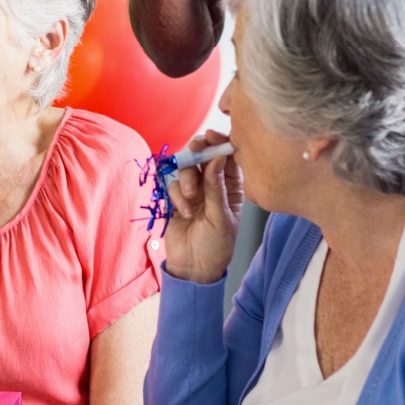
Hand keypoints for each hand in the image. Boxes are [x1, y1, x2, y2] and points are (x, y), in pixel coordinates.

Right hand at [164, 129, 241, 282]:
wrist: (193, 269)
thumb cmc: (216, 247)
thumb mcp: (221, 217)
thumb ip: (216, 187)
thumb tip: (217, 157)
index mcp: (232, 188)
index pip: (228, 157)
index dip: (221, 142)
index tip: (212, 136)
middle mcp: (213, 185)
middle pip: (204, 156)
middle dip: (198, 151)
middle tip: (195, 150)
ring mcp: (194, 191)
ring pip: (186, 168)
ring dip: (186, 178)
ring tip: (189, 198)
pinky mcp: (176, 198)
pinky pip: (172, 184)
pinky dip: (176, 196)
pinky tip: (183, 213)